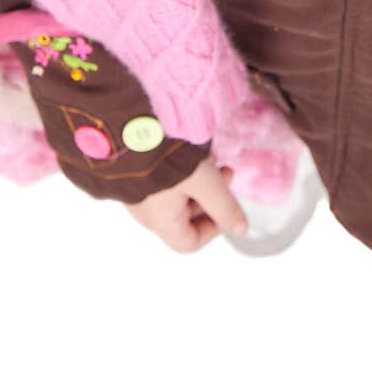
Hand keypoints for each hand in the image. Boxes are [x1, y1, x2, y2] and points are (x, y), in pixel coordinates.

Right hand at [125, 156, 247, 252]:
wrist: (129, 128)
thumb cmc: (167, 158)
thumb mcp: (205, 182)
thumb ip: (224, 207)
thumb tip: (242, 229)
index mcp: (161, 221)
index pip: (189, 242)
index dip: (213, 229)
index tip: (226, 207)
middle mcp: (147, 212)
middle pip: (186, 216)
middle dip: (212, 195)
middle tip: (226, 172)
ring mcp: (138, 192)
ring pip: (177, 194)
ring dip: (200, 179)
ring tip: (212, 156)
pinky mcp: (134, 172)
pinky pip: (163, 179)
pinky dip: (183, 169)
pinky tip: (194, 147)